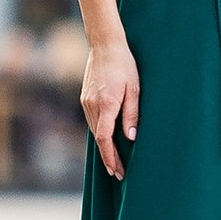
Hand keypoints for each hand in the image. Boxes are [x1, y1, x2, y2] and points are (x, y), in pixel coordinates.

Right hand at [81, 38, 139, 179]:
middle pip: (99, 138)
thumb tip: (130, 137)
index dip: (110, 157)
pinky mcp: (85, 99)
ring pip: (94, 131)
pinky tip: (107, 139)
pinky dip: (99, 133)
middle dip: (108, 157)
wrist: (105, 46)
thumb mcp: (135, 89)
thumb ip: (132, 114)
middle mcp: (93, 105)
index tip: (117, 171)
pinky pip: (92, 121)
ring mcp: (86, 102)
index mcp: (107, 104)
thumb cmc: (125, 65)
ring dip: (103, 147)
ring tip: (114, 160)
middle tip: (118, 172)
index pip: (105, 138)